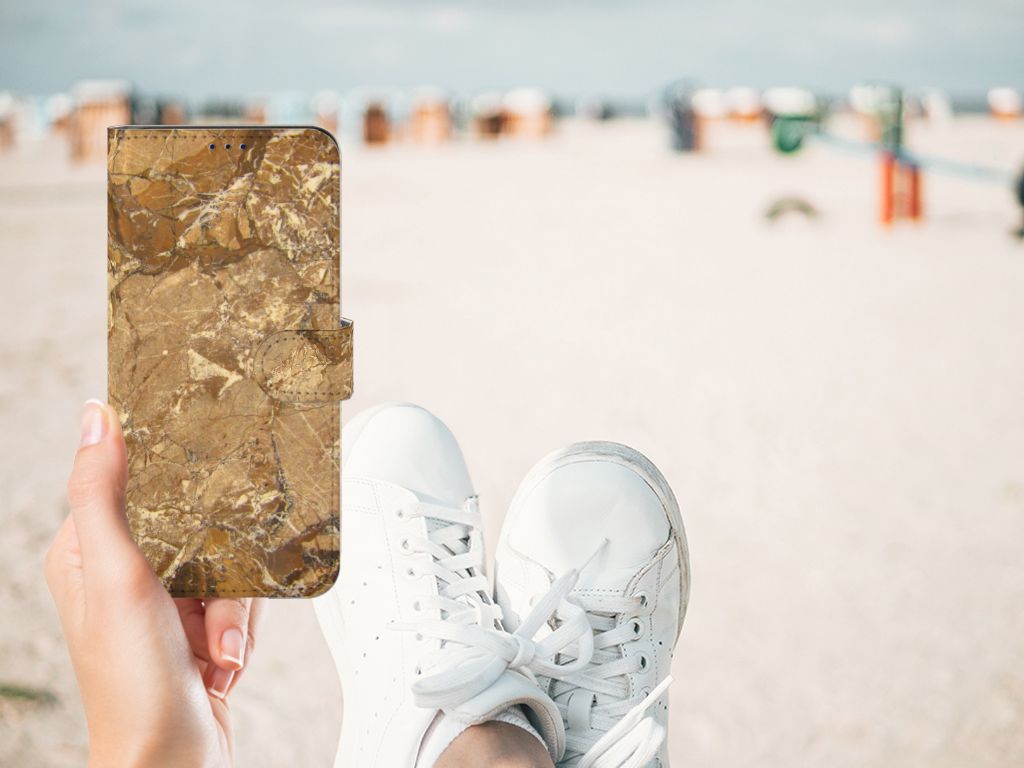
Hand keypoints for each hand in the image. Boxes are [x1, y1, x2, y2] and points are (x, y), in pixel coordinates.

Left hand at [45, 399, 265, 767]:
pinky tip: (224, 656)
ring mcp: (163, 600)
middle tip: (211, 596)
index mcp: (87, 552)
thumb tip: (96, 418)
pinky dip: (240, 627)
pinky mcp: (197, 624)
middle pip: (194, 522)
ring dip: (232, 606)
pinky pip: (239, 596)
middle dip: (217, 564)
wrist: (173, 760)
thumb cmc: (133, 684)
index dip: (171, 479)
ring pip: (225, 559)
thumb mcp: (116, 576)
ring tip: (217, 644)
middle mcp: (124, 572)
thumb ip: (102, 495)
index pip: (131, 482)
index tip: (202, 471)